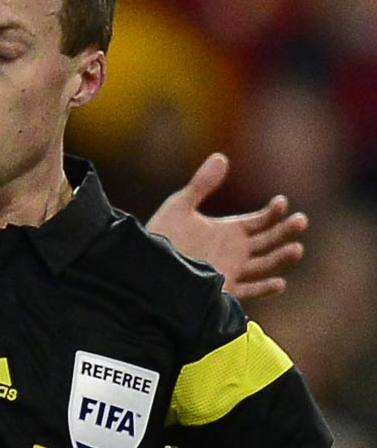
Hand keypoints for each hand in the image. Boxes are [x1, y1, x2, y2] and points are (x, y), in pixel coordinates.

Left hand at [146, 152, 306, 300]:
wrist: (145, 265)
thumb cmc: (161, 236)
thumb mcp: (180, 206)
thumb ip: (202, 184)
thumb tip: (221, 157)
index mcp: (229, 232)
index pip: (260, 222)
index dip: (273, 212)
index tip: (281, 202)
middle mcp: (235, 251)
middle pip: (269, 241)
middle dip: (285, 231)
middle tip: (301, 220)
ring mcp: (231, 270)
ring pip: (264, 265)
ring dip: (280, 258)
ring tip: (296, 248)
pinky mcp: (223, 289)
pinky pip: (248, 291)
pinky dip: (263, 288)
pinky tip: (279, 283)